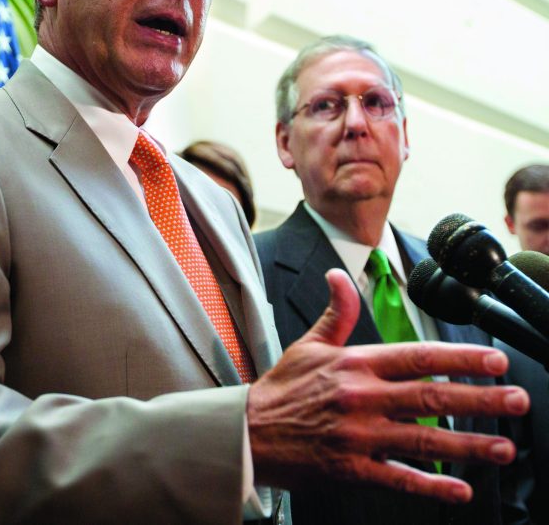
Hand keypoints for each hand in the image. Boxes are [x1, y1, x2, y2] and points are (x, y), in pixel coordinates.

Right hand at [248, 268, 528, 503]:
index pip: (416, 356)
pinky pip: (398, 479)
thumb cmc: (282, 388)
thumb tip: (337, 276)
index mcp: (354, 364)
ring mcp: (358, 436)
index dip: (459, 357)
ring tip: (503, 446)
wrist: (248, 432)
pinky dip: (431, 485)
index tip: (494, 360)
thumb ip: (334, 313)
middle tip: (517, 400)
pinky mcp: (351, 468)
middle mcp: (361, 398)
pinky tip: (461, 489)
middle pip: (431, 396)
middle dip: (480, 398)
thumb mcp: (308, 345)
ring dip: (468, 444)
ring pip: (423, 440)